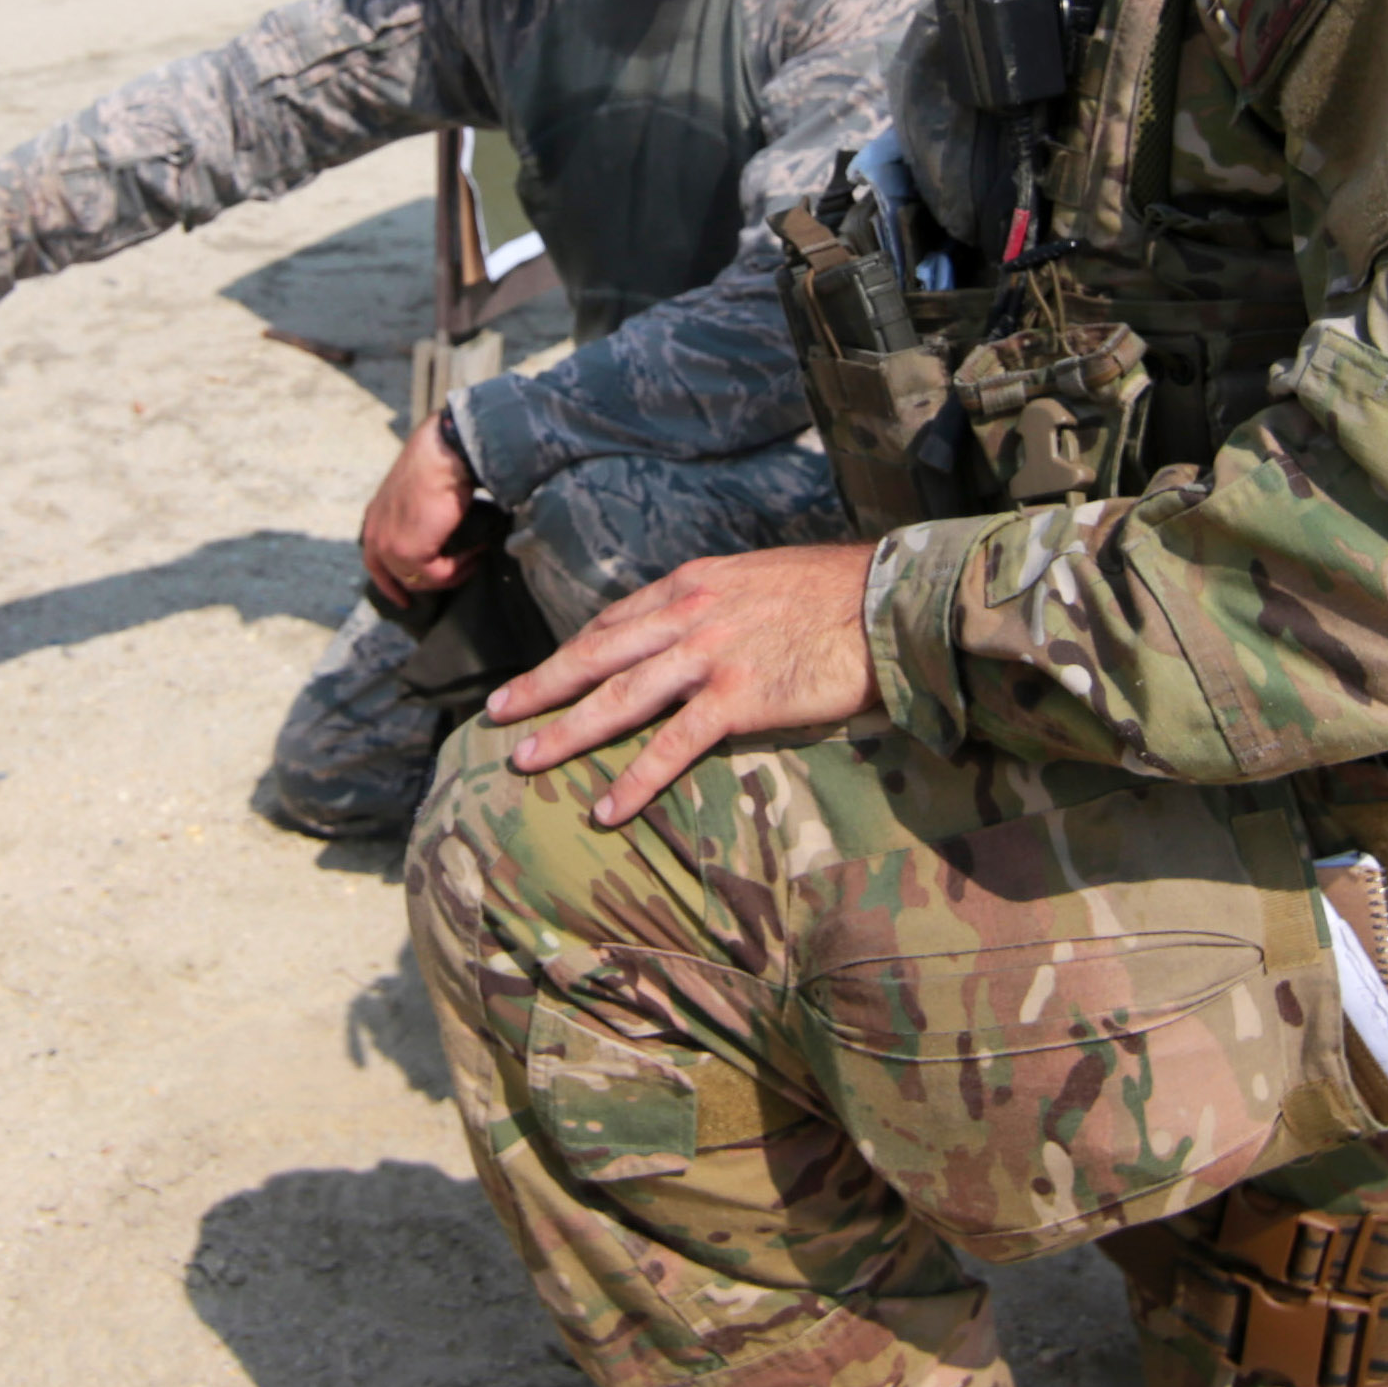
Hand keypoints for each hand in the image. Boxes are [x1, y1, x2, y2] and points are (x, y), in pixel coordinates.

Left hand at [359, 411, 477, 608]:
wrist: (444, 453)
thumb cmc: (439, 463)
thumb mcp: (419, 493)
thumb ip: (418, 517)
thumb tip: (439, 533)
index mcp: (374, 517)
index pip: (374, 562)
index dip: (389, 583)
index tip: (405, 599)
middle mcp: (375, 533)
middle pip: (395, 577)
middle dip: (423, 586)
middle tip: (454, 580)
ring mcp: (389, 546)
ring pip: (421, 580)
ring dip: (451, 573)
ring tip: (475, 556)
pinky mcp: (410, 553)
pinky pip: (439, 575)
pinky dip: (460, 567)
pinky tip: (477, 551)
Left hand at [487, 541, 881, 828]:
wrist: (890, 600)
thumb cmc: (839, 592)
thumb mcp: (763, 580)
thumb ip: (722, 604)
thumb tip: (702, 630)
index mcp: (692, 584)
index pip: (613, 621)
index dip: (572, 651)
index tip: (543, 674)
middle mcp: (689, 614)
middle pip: (596, 654)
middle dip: (541, 685)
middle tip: (496, 713)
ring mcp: (710, 655)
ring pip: (618, 697)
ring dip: (566, 731)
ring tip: (525, 760)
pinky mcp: (740, 697)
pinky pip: (674, 745)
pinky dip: (635, 778)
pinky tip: (607, 806)